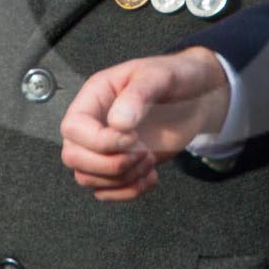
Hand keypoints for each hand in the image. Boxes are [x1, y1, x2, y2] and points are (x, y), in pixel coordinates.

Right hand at [59, 48, 231, 199]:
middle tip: (142, 152)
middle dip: (110, 165)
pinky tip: (151, 175)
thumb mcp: (160, 76)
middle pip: (73, 157)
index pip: (72, 128)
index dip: (100, 141)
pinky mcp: (119, 165)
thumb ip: (139, 95)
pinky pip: (106, 192)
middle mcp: (93, 123)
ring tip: (149, 159)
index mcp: (95, 96)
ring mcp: (104, 147)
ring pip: (88, 178)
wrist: (196, 98)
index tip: (133, 138)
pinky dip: (129, 191)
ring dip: (123, 179)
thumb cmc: (176, 78)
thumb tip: (118, 123)